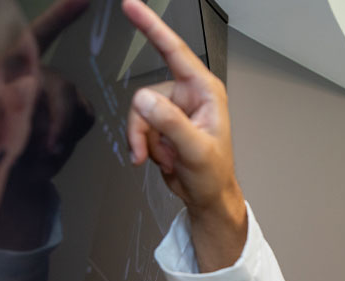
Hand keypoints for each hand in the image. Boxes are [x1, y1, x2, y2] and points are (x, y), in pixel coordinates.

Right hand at [122, 0, 246, 271]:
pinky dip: (144, 146)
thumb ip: (170, 123)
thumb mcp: (194, 149)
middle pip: (146, 95)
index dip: (152, 27)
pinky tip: (161, 160)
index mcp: (204, 91)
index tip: (131, 5)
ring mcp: (174, 110)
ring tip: (164, 159)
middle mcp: (189, 94)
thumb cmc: (212, 174)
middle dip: (144, 127)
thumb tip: (143, 99)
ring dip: (145, 141)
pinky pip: (139, 127)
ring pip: (139, 113)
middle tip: (151, 153)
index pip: (175, 51)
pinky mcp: (162, 125)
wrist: (207, 197)